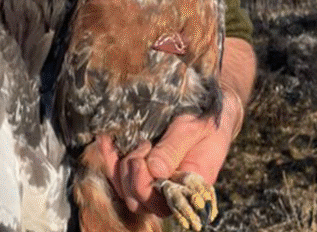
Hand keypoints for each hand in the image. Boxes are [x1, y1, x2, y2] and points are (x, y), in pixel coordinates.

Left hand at [97, 86, 243, 215]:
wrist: (210, 114)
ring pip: (125, 193)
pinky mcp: (143, 173)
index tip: (145, 153)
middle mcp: (171, 192)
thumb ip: (173, 149)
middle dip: (131, 175)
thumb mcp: (193, 129)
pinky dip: (109, 159)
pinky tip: (106, 140)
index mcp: (189, 188)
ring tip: (138, 144)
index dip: (143, 184)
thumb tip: (154, 170)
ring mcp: (156, 185)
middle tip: (143, 146)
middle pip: (138, 201)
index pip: (159, 204)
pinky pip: (118, 177)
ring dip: (121, 169)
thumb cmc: (204, 121)